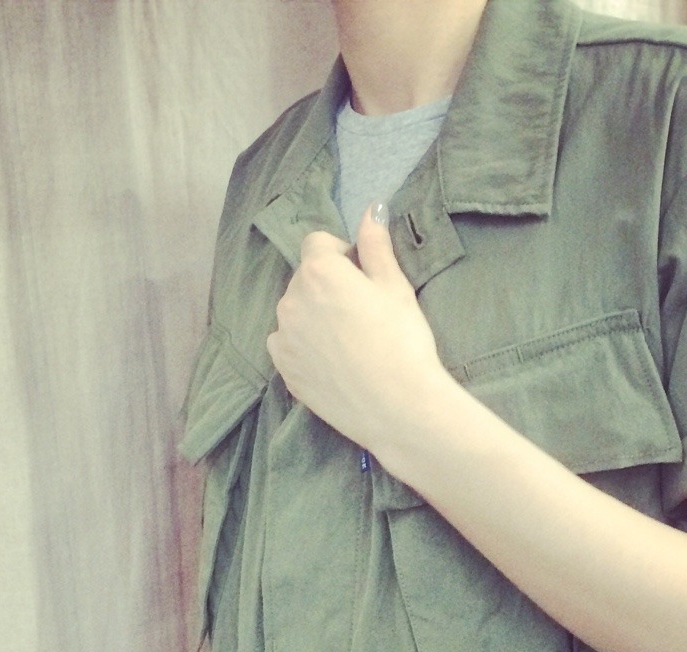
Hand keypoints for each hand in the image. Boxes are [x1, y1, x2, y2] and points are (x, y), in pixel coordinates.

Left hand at [266, 203, 448, 456]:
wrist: (398, 407)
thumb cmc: (403, 342)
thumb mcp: (395, 288)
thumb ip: (376, 246)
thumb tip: (371, 210)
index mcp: (319, 271)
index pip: (318, 243)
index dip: (342, 256)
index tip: (362, 278)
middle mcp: (291, 299)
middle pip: (304, 278)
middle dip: (327, 287)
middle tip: (361, 315)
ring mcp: (283, 337)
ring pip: (296, 313)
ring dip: (314, 317)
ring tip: (348, 343)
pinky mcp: (284, 370)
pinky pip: (289, 345)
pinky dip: (305, 347)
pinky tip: (334, 363)